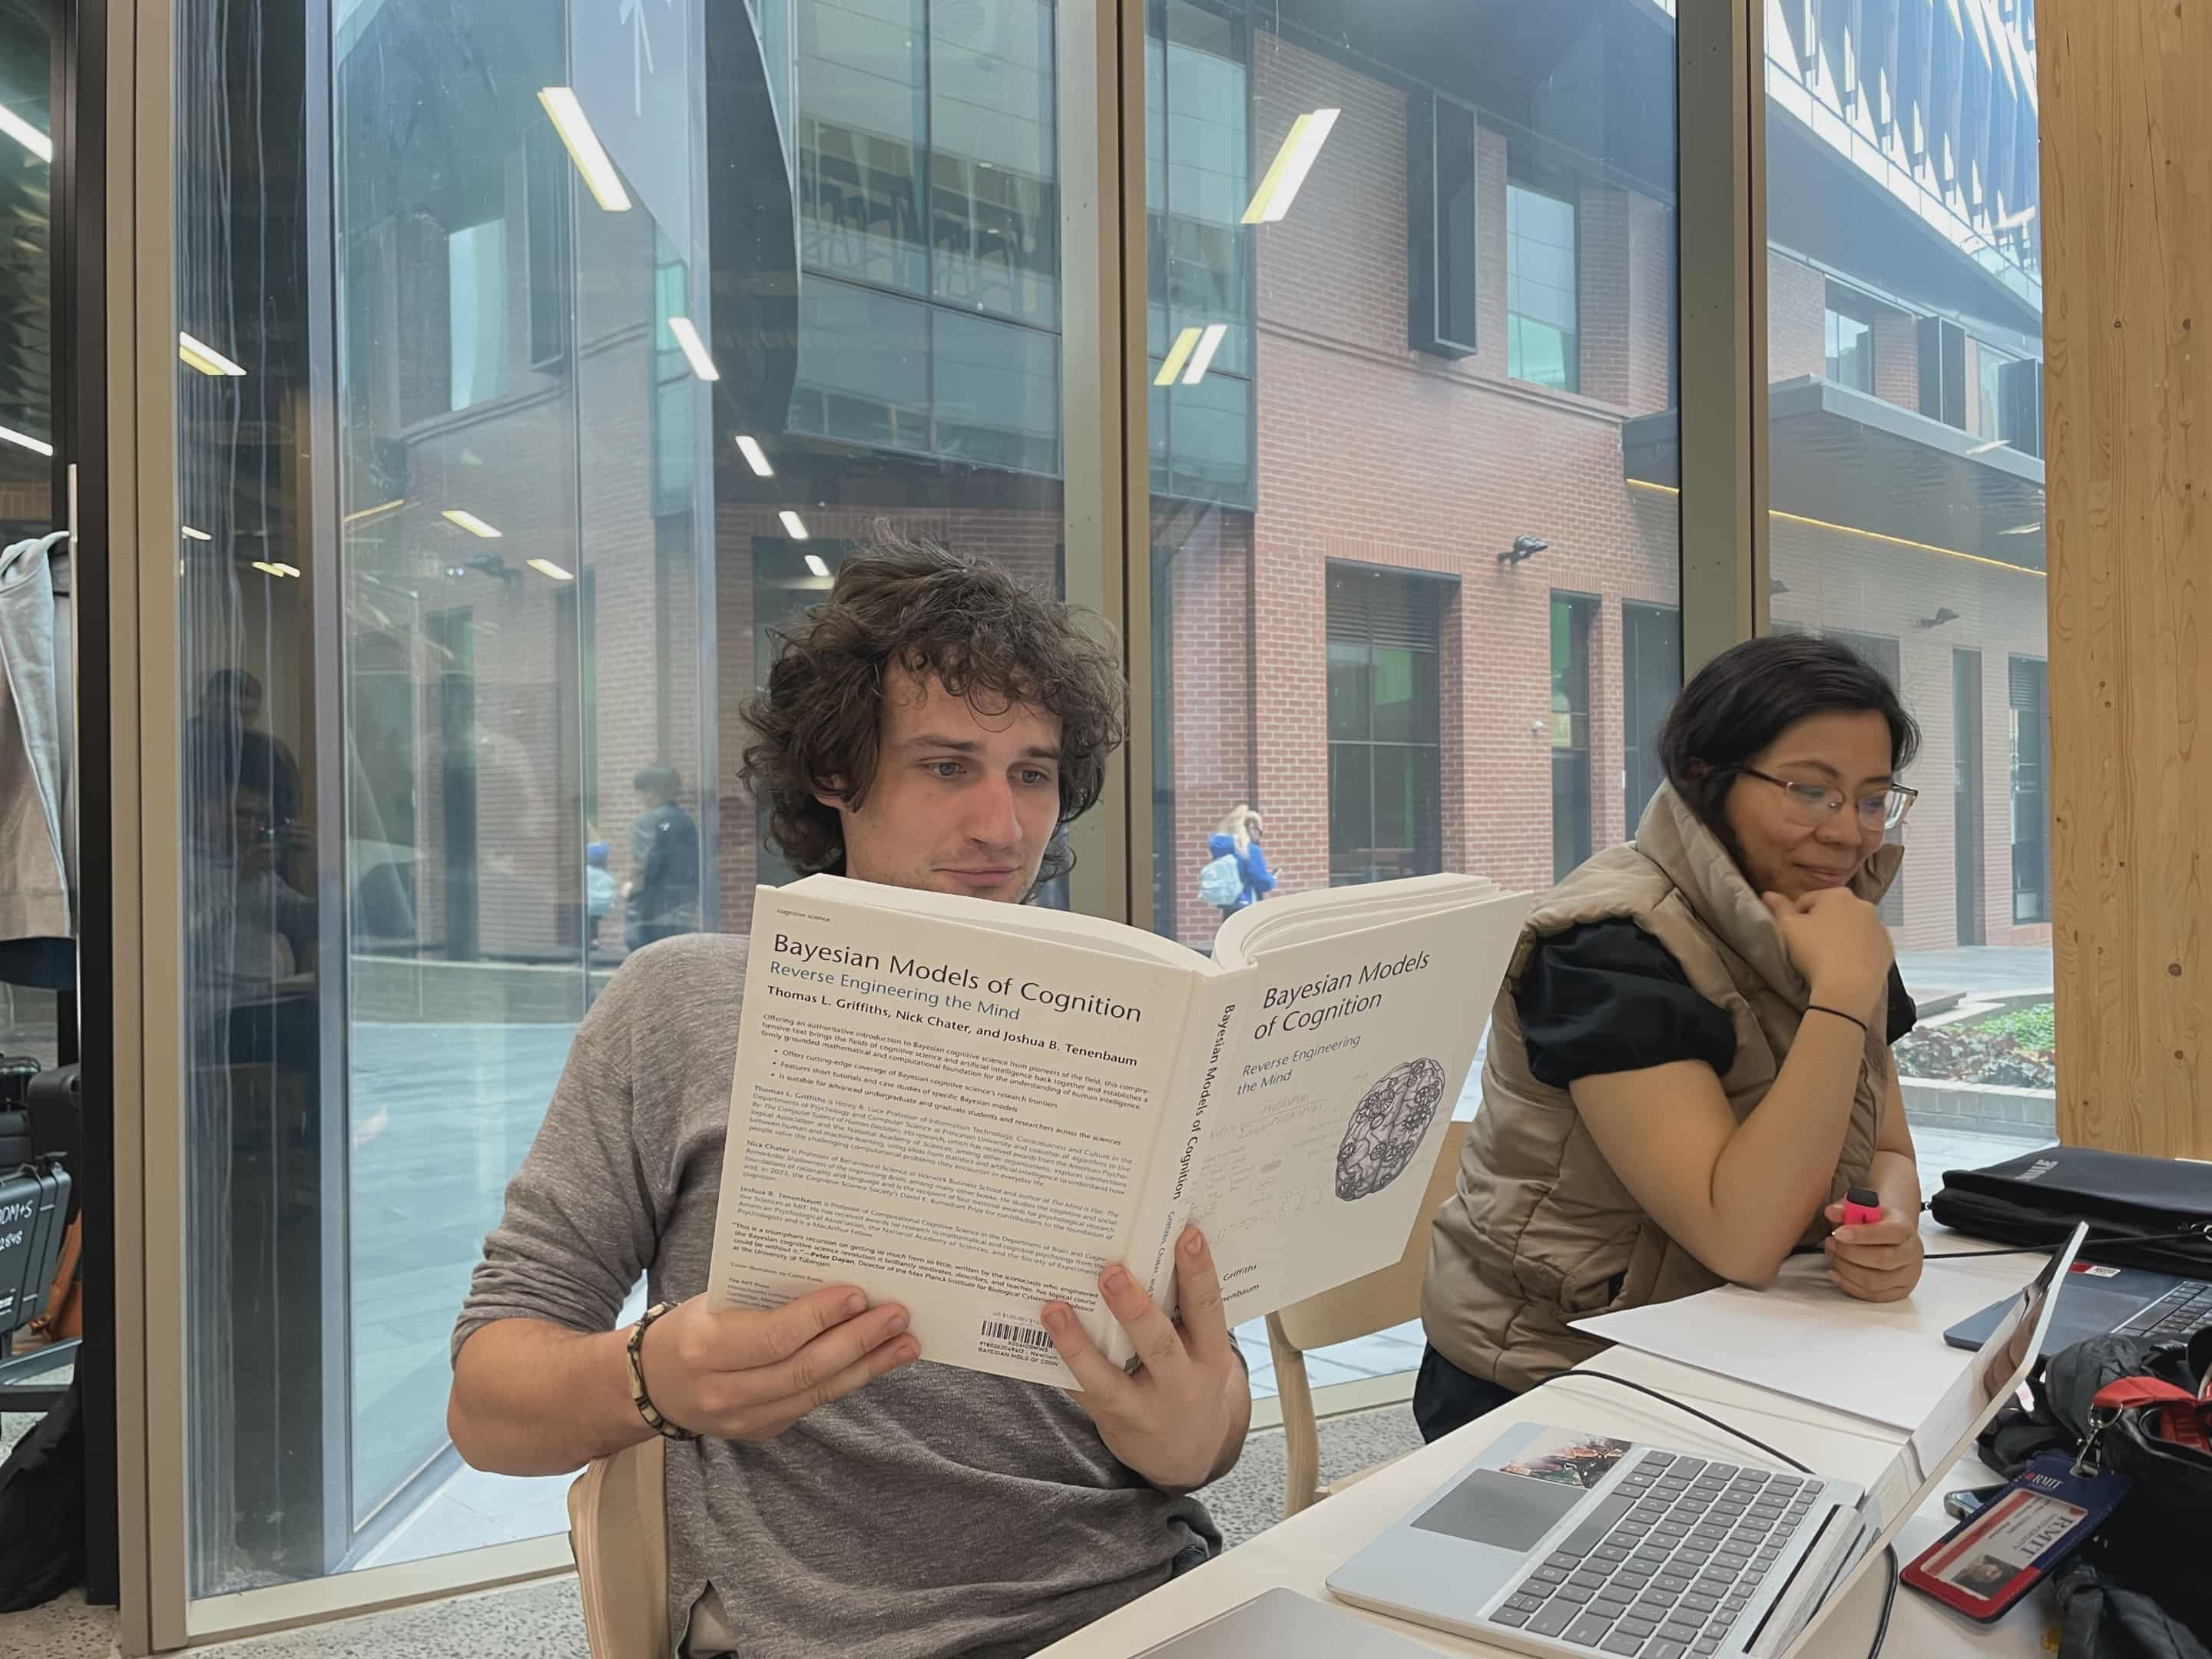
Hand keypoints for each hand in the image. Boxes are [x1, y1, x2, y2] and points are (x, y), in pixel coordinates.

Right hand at [637, 1285, 917, 1440]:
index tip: (859, 1294)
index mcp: (706, 1346)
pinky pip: (812, 1404)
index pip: (774, 1336)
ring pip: (815, 1392)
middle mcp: (723, 1390)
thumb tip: (836, 1278)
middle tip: (897, 1315)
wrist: (650, 1383)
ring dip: (867, 1367)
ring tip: (905, 1343)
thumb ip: (765, 1298)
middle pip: (803, 1369)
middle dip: (857, 1342)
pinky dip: (848, 1380)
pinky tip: (876, 1361)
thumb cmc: (692, 1327)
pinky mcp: (762, 1431)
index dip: (819, 1317)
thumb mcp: (713, 1303)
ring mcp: (743, 1419)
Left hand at [1043, 1228, 1248, 1491]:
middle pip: (1159, 1345)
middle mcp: (1181, 1384)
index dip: (1199, 1271)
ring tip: (1054, 1309)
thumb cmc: (1189, 1374)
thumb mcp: (1201, 1348)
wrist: (1187, 1449)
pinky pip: (1081, 1391)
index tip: (1186, 1234)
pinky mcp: (1111, 1419)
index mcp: (1210, 1355)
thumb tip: (1146, 1245)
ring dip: (1078, 1344)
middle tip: (1110, 1272)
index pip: (1207, 1309)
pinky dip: (1059, 1365)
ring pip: (1109, 1380)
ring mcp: (1145, 1408)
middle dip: (1134, 1309)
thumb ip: (1182, 1310)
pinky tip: (1036, 1338)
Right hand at [1761, 888, 1892, 1015]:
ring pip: (1853, 927)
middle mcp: (1863, 905)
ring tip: (1829, 958)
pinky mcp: (1888, 948)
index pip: (1808, 900)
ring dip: (1841, 936)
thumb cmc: (1814, 952)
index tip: (1792, 936)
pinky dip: (1858, 950)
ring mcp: (1879, 927)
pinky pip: (1867, 944)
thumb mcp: (1787, 928)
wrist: (1848, 987)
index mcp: (1837, 895)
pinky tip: (1847, 965)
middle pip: (1834, 912)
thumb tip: (1768, 894)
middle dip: (1822, 924)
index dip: (1796, 917)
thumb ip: (1778, 908)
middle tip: (1810, 946)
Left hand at [1821, 1201, 1923, 1302]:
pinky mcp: (1897, 1292)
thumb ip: (1846, 1209)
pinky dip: (1849, 1284)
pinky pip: (1871, 1294)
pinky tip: (1836, 1272)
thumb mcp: (1864, 1210)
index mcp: (1905, 1229)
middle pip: (1882, 1259)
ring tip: (1833, 1255)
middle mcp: (1911, 1254)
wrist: (1894, 1240)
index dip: (1862, 1234)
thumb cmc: (1877, 1224)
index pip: (1889, 1233)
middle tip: (1831, 1243)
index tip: (1839, 1233)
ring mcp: (1907, 1276)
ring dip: (1846, 1269)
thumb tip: (1831, 1212)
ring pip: (1875, 1281)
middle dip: (1850, 1252)